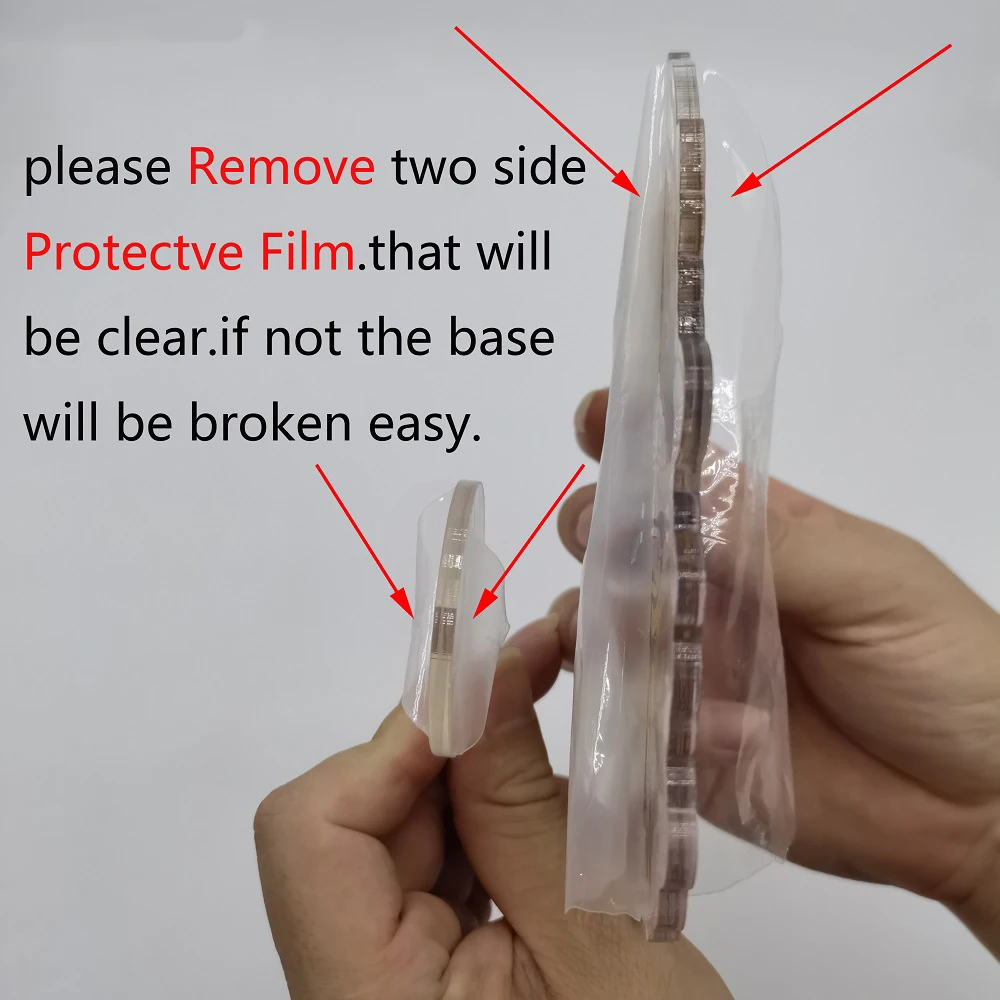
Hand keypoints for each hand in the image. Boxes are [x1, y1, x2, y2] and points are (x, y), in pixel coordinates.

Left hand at [255, 618, 732, 998]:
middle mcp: (347, 988)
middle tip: (538, 678)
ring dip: (473, 782)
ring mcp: (379, 980)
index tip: (486, 693)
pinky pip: (428, 870)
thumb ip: (523, 807)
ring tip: (558, 756)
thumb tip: (486, 679)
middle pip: (351, 821)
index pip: (311, 830)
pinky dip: (484, 825)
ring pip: (394, 836)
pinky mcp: (418, 974)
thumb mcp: (598, 943)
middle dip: (445, 749)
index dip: (392, 746)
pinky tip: (547, 819)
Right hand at [556, 388, 999, 955]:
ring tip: (608, 631)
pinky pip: (624, 714)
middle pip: (625, 546)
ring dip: (585, 617)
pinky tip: (654, 708)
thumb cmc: (943, 668)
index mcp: (763, 537)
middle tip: (598, 540)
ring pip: (605, 626)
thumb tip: (666, 518)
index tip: (591, 417)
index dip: (635, 439)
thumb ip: (775, 548)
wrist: (977, 804)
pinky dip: (618, 703)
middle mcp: (714, 595)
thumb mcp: (872, 582)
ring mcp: (693, 667)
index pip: (687, 476)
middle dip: (594, 528)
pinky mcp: (682, 741)